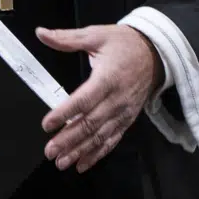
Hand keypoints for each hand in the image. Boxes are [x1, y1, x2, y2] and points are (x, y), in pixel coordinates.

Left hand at [37, 25, 159, 172]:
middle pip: (90, 123)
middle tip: (50, 151)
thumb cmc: (125, 44)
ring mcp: (123, 112)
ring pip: (100, 136)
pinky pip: (112, 140)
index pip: (83, 100)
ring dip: (80, 151)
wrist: (156, 53)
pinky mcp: (127, 119)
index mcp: (108, 78)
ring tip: (62, 162)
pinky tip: (82, 164)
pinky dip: (97, 154)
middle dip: (69, 140)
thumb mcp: (95, 35)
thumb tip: (41, 34)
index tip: (47, 124)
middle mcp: (117, 99)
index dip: (64, 113)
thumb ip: (66, 38)